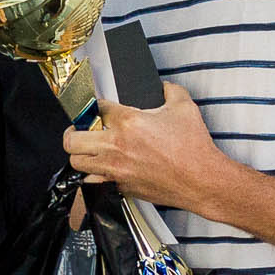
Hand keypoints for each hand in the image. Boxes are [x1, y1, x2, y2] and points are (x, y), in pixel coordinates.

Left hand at [60, 84, 229, 213]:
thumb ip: (171, 91)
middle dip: (73, 132)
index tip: (98, 108)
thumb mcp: (184, 107)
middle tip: (79, 130)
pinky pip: (94, 182)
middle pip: (73, 139)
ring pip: (77, 163)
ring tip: (87, 150)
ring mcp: (115, 169)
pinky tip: (102, 169)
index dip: (95, 106)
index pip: (96, 108)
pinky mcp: (120, 187)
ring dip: (79, 155)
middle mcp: (116, 145)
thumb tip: (165, 87)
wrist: (201, 180)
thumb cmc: (194, 147)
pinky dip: (94, 176)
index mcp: (129, 121)